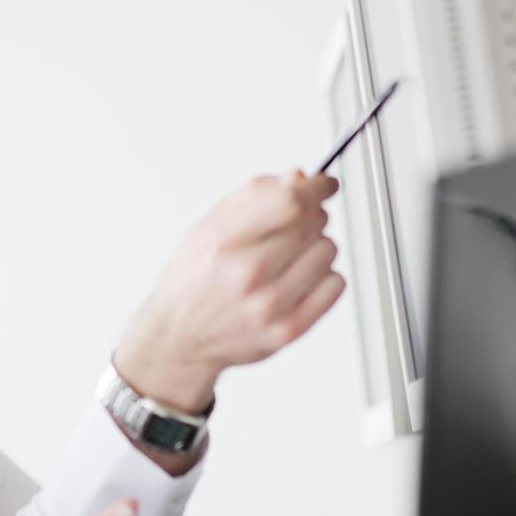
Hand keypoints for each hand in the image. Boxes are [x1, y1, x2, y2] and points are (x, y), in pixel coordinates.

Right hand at [115, 170, 344, 413]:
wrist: (180, 337)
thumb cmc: (193, 281)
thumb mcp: (208, 227)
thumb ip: (253, 196)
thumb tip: (299, 178)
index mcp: (223, 242)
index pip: (289, 202)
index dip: (314, 187)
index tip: (323, 184)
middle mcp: (247, 275)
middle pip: (312, 224)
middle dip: (311, 216)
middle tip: (294, 225)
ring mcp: (270, 306)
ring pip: (328, 251)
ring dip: (316, 246)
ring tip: (291, 257)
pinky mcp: (288, 330)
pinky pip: (335, 285)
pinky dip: (325, 276)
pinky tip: (300, 279)